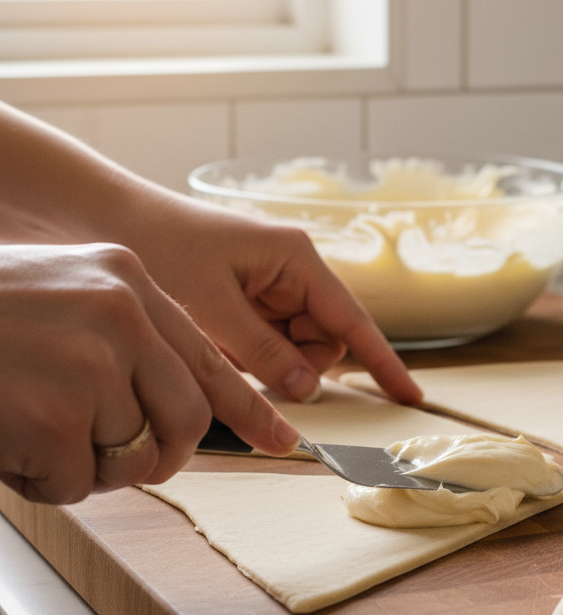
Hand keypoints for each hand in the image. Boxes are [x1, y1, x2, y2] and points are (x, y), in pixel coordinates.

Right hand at [0, 244, 299, 503]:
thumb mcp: (59, 296)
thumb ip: (123, 340)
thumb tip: (178, 409)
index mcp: (126, 279)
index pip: (208, 358)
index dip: (249, 408)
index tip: (284, 441)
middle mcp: (120, 312)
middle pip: (185, 419)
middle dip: (156, 454)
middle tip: (115, 461)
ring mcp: (90, 362)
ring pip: (132, 455)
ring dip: (86, 466)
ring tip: (32, 434)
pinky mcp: (53, 414)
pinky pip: (75, 482)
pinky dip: (41, 481)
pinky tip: (5, 445)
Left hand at [122, 193, 421, 404]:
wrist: (102, 218)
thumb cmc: (157, 245)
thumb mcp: (210, 306)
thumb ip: (263, 351)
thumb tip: (307, 389)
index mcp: (296, 260)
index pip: (353, 321)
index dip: (382, 362)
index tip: (408, 397)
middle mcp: (292, 273)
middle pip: (324, 341)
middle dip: (298, 365)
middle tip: (250, 367)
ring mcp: (270, 288)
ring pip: (295, 348)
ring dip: (268, 363)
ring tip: (219, 345)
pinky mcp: (247, 301)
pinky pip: (267, 344)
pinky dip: (248, 357)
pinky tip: (214, 342)